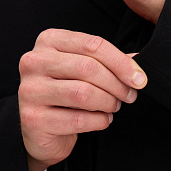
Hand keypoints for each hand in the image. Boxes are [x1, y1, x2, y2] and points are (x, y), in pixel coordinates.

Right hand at [18, 28, 147, 170]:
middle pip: (88, 67)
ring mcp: (30, 90)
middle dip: (117, 84)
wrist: (42, 129)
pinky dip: (100, 120)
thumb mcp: (84, 71)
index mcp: (48, 41)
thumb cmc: (66, 94)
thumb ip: (108, 62)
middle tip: (129, 96)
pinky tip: (103, 119)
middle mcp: (33, 62)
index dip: (122, 63)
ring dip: (108, 102)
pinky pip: (79, 119)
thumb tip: (138, 60)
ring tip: (114, 106)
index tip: (140, 79)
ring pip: (83, 93)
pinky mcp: (33, 118)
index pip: (92, 44)